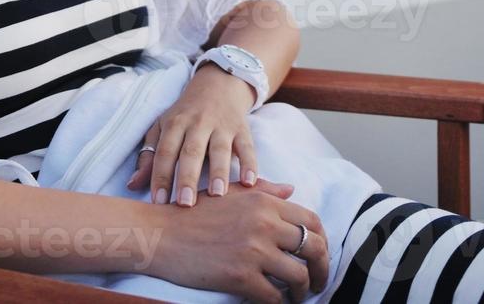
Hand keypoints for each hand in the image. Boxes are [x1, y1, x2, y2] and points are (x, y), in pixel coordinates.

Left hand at [128, 64, 259, 205]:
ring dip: (219, 171)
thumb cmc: (185, 114)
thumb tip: (132, 185)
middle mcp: (198, 123)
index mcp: (175, 123)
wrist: (218, 83)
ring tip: (217, 194)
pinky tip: (249, 183)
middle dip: (187, 177)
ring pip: (220, 149)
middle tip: (185, 204)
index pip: (165, 152)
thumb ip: (149, 156)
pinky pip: (247, 147)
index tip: (158, 202)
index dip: (161, 176)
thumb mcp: (163, 127)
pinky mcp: (242, 128)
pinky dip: (250, 164)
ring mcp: (222, 125)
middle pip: (191, 151)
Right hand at [148, 176, 329, 303]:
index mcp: (264, 201)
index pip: (312, 221)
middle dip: (322, 269)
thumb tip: (292, 190)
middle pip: (314, 248)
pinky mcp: (241, 277)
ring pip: (299, 277)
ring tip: (296, 296)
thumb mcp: (230, 193)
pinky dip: (279, 303)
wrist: (161, 234)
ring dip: (303, 290)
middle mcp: (264, 223)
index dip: (323, 241)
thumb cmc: (194, 213)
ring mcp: (253, 251)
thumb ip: (264, 190)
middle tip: (318, 282)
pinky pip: (274, 297)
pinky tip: (275, 302)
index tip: (319, 254)